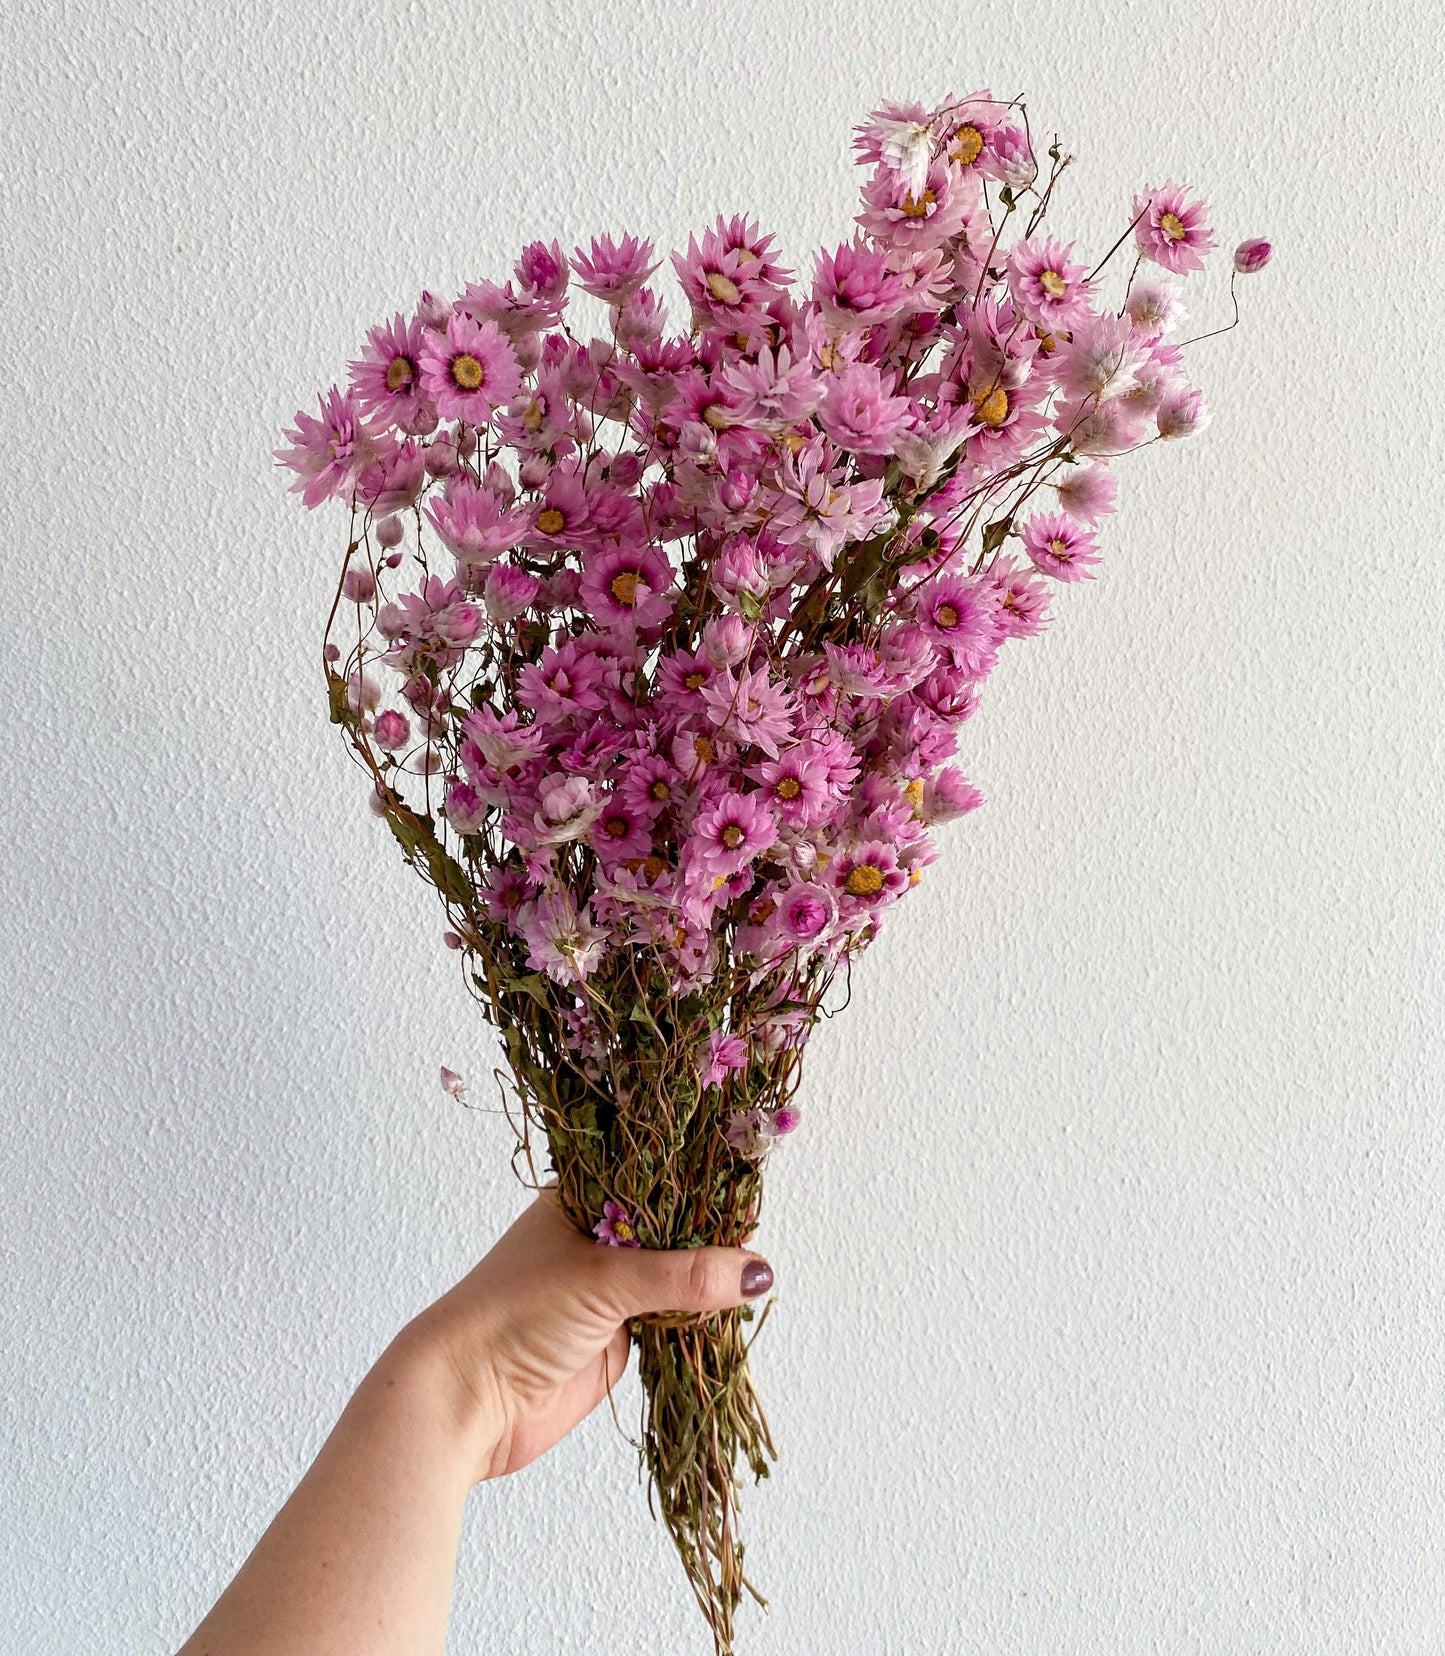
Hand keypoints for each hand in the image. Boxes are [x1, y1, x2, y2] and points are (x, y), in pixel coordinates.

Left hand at [394, 1187, 773, 1484]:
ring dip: (708, 1286)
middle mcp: (599, 1238)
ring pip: (677, 1280)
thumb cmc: (514, 1314)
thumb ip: (685, 1276)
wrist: (465, 1403)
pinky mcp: (618, 1340)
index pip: (658, 1177)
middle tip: (760, 1236)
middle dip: (712, 1238)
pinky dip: (699, 1325)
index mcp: (585, 1198)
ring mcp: (610, 1291)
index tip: (748, 1187)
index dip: (700, 1182)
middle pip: (674, 1230)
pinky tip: (732, 1317)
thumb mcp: (605, 1280)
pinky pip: (673, 1325)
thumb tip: (759, 1273)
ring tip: (758, 1279)